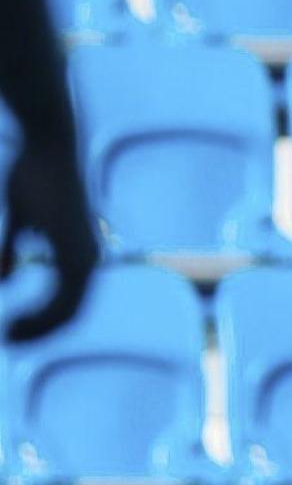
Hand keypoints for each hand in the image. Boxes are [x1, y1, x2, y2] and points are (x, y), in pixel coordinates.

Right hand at [1, 141, 98, 342]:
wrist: (48, 144)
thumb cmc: (32, 175)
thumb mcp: (19, 220)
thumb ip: (13, 248)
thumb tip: (5, 278)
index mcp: (80, 255)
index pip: (68, 304)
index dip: (41, 321)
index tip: (13, 329)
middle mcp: (90, 260)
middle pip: (70, 315)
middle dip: (39, 332)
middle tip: (11, 340)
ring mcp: (86, 257)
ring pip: (68, 312)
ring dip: (39, 327)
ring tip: (11, 335)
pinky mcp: (77, 252)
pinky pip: (63, 299)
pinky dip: (40, 314)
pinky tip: (16, 320)